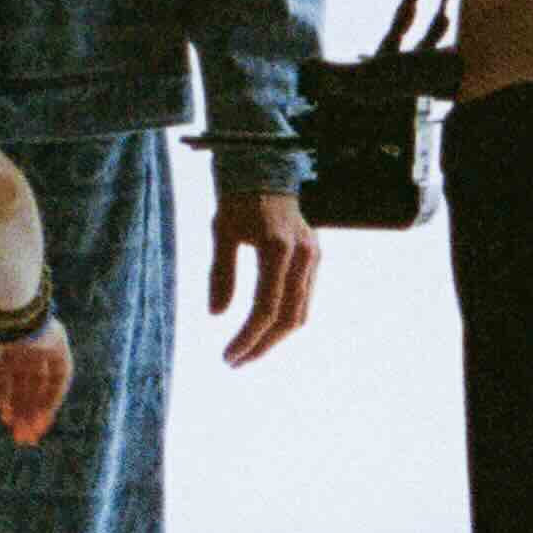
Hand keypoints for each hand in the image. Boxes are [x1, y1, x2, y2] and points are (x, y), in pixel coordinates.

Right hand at [0, 319, 72, 447]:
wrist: (0, 312)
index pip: (4, 379)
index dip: (6, 401)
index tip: (6, 421)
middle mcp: (18, 346)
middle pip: (24, 384)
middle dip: (22, 411)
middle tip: (21, 436)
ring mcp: (39, 344)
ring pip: (42, 383)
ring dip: (37, 409)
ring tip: (32, 433)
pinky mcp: (57, 343)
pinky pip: (59, 375)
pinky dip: (53, 397)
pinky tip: (45, 417)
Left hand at [207, 186, 321, 366]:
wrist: (267, 170)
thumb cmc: (238, 198)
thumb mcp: (222, 230)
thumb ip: (221, 273)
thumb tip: (217, 315)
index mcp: (278, 247)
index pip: (266, 308)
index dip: (247, 338)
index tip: (228, 357)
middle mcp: (303, 255)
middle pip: (288, 318)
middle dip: (261, 345)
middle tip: (235, 362)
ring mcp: (314, 257)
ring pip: (301, 313)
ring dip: (274, 338)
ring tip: (246, 352)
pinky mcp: (315, 258)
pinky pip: (303, 299)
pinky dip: (285, 320)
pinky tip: (262, 329)